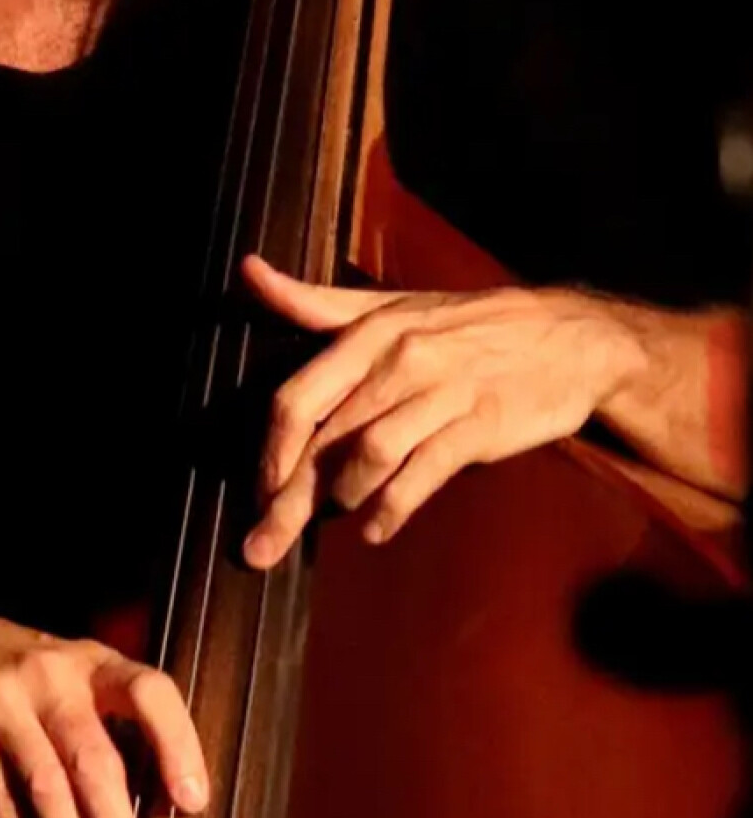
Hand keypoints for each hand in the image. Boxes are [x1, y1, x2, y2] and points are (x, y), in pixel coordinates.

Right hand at [0, 608, 207, 817]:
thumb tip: (159, 806)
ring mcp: (3, 699)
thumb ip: (111, 719)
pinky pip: (1, 798)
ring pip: (46, 786)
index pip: (148, 692)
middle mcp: (53, 675)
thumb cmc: (23, 669)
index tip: (192, 801)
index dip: (176, 742)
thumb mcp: (73, 672)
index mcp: (92, 660)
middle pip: (93, 758)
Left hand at [240, 255, 643, 563]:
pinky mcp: (480, 425)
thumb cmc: (464, 324)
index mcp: (368, 333)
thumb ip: (314, 302)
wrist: (568, 337)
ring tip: (339, 516)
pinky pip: (422, 473)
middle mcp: (399, 360)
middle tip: (263, 546)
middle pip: (325, 439)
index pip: (297, 398)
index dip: (270, 453)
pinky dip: (392, 508)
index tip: (257, 494)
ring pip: (370, 455)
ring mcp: (442, 392)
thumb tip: (249, 272)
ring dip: (344, 497)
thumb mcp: (387, 306)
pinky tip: (376, 529)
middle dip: (288, 499)